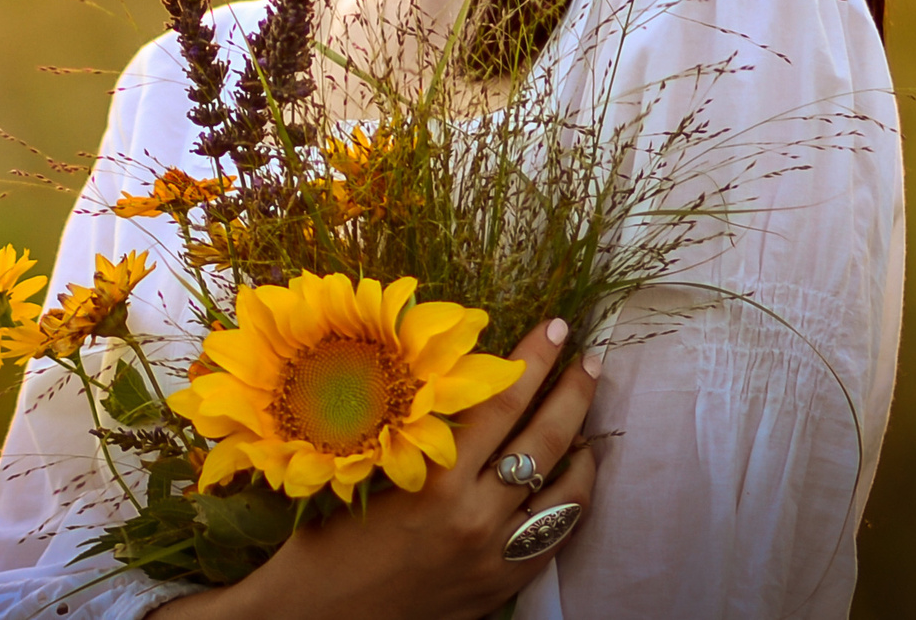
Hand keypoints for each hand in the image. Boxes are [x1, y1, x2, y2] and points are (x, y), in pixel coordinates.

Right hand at [155, 318, 601, 619]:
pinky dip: (571, 505)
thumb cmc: (325, 547)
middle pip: (545, 442)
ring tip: (589, 424)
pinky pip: (557, 540)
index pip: (501, 405)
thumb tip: (454, 389)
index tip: (555, 328)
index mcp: (435, 482)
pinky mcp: (501, 588)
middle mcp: (475, 519)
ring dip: (584, 452)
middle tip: (591, 361)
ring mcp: (495, 558)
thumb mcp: (366, 477)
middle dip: (573, 393)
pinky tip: (571, 485)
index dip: (533, 361)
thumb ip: (416, 439)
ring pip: (567, 496)